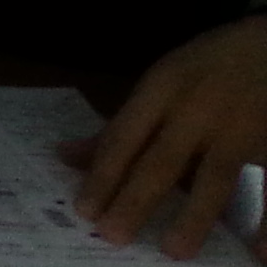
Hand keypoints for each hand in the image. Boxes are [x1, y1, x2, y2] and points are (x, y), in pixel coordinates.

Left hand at [73, 15, 266, 256]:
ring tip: (174, 250)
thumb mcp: (159, 83)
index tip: (84, 210)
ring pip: (213, 177)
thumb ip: (122, 125)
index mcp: (160, 89)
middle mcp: (195, 109)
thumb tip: (67, 156)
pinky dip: (266, 220)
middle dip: (135, 200)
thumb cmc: (206, 67)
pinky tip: (259, 252)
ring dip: (194, 216)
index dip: (102, 175)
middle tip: (113, 236)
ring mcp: (237, 127)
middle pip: (161, 161)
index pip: (124, 137)